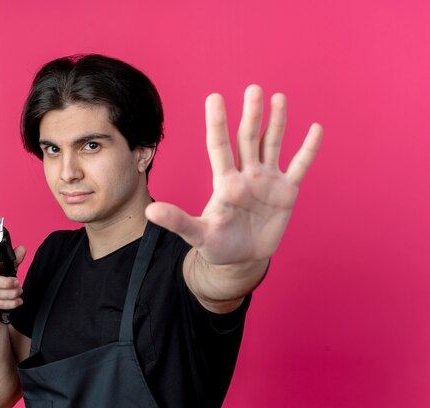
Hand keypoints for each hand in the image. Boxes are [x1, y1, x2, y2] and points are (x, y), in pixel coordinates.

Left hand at [146, 85, 322, 264]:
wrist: (242, 259)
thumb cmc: (217, 246)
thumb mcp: (198, 235)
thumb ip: (178, 221)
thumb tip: (150, 211)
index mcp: (225, 182)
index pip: (219, 147)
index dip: (217, 123)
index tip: (214, 97)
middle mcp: (246, 175)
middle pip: (248, 139)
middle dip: (251, 115)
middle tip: (253, 89)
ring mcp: (267, 181)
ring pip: (272, 145)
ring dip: (276, 122)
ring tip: (278, 97)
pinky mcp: (286, 192)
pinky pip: (299, 166)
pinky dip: (308, 149)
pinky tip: (315, 128)